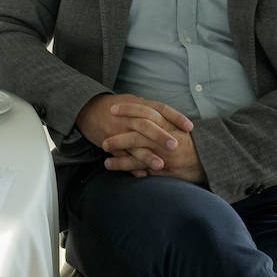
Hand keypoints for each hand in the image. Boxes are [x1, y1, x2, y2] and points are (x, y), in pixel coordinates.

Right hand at [76, 93, 196, 176]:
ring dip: (146, 155)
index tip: (190, 127)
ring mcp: (117, 130)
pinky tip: (142, 174)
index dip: (175, 117)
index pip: (160, 108)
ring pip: (133, 142)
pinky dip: (130, 165)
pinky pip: (120, 155)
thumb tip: (170, 116)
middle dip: (161, 136)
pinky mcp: (108, 141)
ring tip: (160, 165)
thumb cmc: (115, 107)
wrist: (87, 109)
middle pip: (146, 124)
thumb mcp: (133, 102)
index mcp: (137, 105)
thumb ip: (151, 109)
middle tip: (176, 146)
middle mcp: (128, 117)